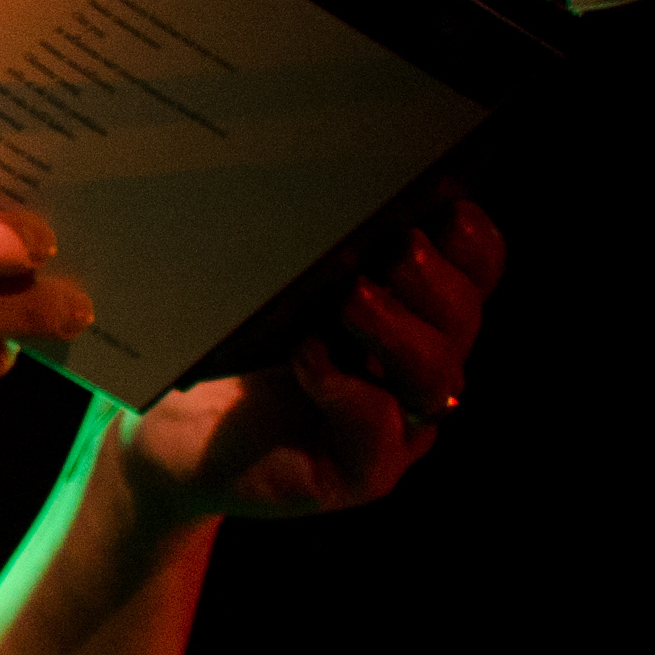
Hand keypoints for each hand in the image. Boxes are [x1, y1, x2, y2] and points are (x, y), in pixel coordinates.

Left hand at [117, 186, 503, 522]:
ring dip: (394, 329)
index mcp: (412, 309)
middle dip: (427, 275)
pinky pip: (379, 431)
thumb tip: (331, 182)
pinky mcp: (360, 472)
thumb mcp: (272, 279)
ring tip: (346, 302)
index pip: (476, 268)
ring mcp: (397, 425)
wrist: (178, 430)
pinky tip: (305, 357)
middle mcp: (417, 367)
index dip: (468, 237)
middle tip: (384, 250)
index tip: (435, 205)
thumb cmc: (227, 340)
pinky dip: (344, 387)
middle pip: (462, 315)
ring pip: (436, 374)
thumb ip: (314, 245)